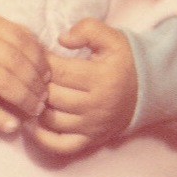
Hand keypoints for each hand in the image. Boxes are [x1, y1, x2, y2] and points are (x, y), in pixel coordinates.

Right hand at [0, 9, 49, 134]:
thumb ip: (13, 36)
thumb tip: (46, 59)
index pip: (23, 40)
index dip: (40, 61)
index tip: (48, 76)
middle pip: (16, 62)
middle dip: (35, 83)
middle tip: (44, 98)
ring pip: (2, 81)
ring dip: (24, 98)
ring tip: (34, 109)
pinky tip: (12, 126)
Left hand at [31, 19, 137, 156]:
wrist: (146, 91)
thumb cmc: (123, 62)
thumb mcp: (112, 38)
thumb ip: (88, 29)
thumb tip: (62, 39)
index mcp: (101, 78)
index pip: (59, 70)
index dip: (42, 61)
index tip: (36, 55)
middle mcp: (97, 105)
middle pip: (52, 95)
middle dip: (37, 84)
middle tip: (30, 75)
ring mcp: (93, 126)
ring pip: (51, 119)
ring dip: (36, 107)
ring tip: (30, 94)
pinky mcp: (91, 140)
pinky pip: (61, 146)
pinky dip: (43, 138)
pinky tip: (33, 123)